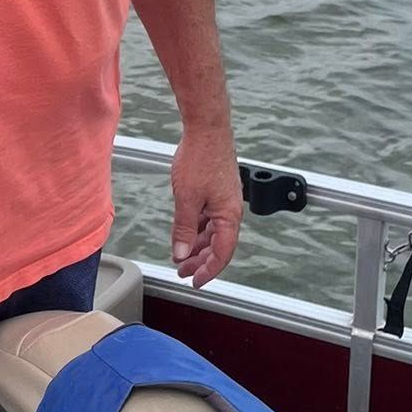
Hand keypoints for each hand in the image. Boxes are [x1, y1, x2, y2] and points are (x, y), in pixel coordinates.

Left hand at [169, 123, 243, 289]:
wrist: (207, 129)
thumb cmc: (201, 158)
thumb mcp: (187, 199)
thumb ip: (184, 229)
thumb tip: (181, 253)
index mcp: (229, 216)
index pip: (222, 254)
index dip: (208, 271)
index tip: (194, 281)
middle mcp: (230, 211)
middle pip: (218, 245)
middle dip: (200, 261)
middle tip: (182, 272)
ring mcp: (224, 201)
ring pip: (212, 232)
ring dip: (197, 245)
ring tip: (181, 255)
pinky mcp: (217, 192)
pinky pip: (209, 218)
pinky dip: (197, 229)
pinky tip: (185, 233)